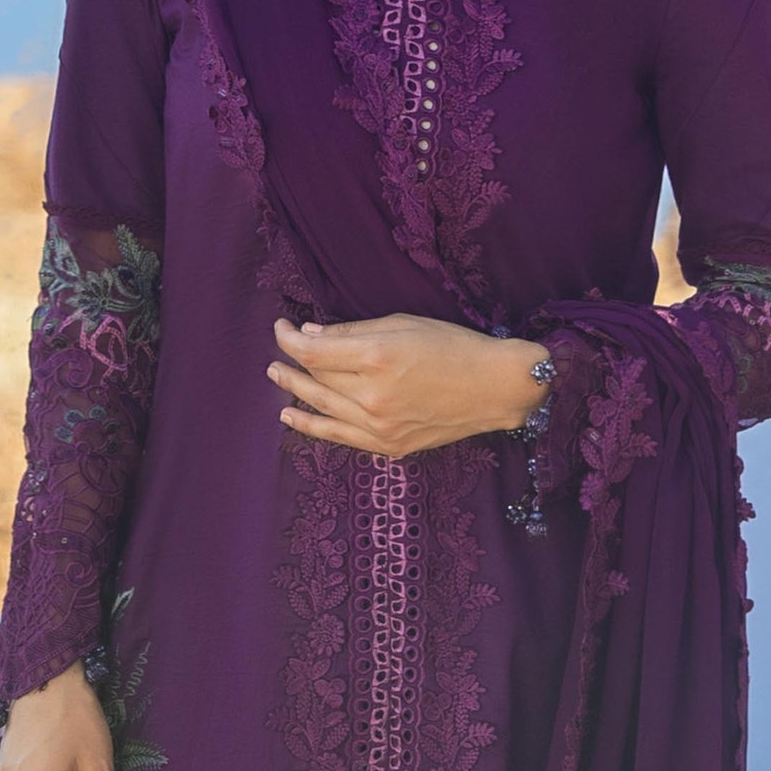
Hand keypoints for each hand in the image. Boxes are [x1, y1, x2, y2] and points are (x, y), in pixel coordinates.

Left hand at [269, 314, 547, 457]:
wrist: (494, 388)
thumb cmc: (453, 347)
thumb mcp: (403, 325)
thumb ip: (353, 332)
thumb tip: (311, 334)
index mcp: (377, 358)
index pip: (314, 351)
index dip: (290, 339)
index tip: (282, 328)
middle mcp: (373, 396)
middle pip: (316, 379)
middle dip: (291, 363)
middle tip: (277, 354)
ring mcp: (379, 426)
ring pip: (322, 407)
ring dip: (294, 392)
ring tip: (277, 377)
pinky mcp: (388, 445)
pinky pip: (339, 436)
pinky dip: (312, 425)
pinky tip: (291, 416)